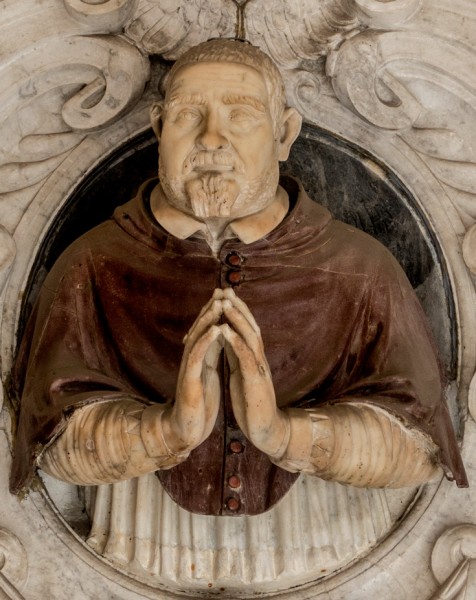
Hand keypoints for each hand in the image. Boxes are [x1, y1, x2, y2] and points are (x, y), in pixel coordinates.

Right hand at [161, 289, 223, 453]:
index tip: (226, 294)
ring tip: (219, 303)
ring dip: (209, 319)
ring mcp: (189, 369)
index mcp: (201, 358)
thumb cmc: (198, 404)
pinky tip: (216, 330)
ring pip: (198, 338)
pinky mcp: (189, 382)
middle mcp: (193, 359)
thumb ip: (210, 356)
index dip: (216, 311)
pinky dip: (207, 341)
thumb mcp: (207, 375)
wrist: (186, 431)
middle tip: (221, 290)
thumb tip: (217, 337)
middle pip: (201, 328)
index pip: (208, 328)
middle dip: (212, 308)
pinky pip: (197, 357)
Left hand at [220, 288, 288, 457]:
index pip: (245, 329)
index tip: (223, 293)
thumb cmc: (252, 405)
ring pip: (250, 338)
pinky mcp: (256, 383)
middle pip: (250, 326)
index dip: (235, 310)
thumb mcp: (242, 375)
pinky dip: (236, 343)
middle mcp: (258, 359)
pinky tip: (225, 331)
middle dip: (237, 307)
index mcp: (252, 359)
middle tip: (225, 289)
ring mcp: (259, 369)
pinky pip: (246, 359)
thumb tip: (228, 338)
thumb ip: (237, 357)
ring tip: (224, 303)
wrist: (266, 431)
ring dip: (237, 319)